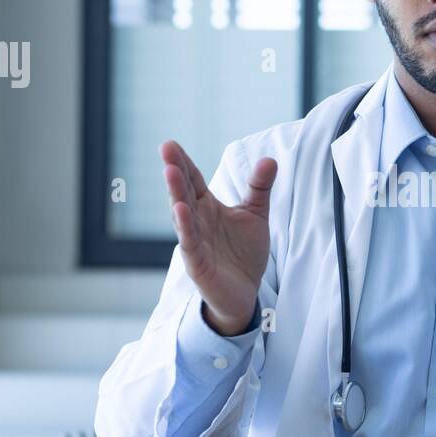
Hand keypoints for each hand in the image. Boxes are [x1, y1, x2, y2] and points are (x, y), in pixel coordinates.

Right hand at [160, 140, 276, 335]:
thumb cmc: (244, 252)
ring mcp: (194, 242)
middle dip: (175, 172)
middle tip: (166, 149)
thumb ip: (259, 187)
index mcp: (207, 207)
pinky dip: (185, 227)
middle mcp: (196, 221)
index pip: (192, 180)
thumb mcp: (255, 214)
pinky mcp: (197, 264)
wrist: (245, 292)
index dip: (183, 162)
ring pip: (182, 215)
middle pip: (184, 192)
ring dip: (176, 194)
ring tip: (170, 172)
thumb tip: (269, 160)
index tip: (170, 143)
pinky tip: (181, 211)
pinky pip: (190, 243)